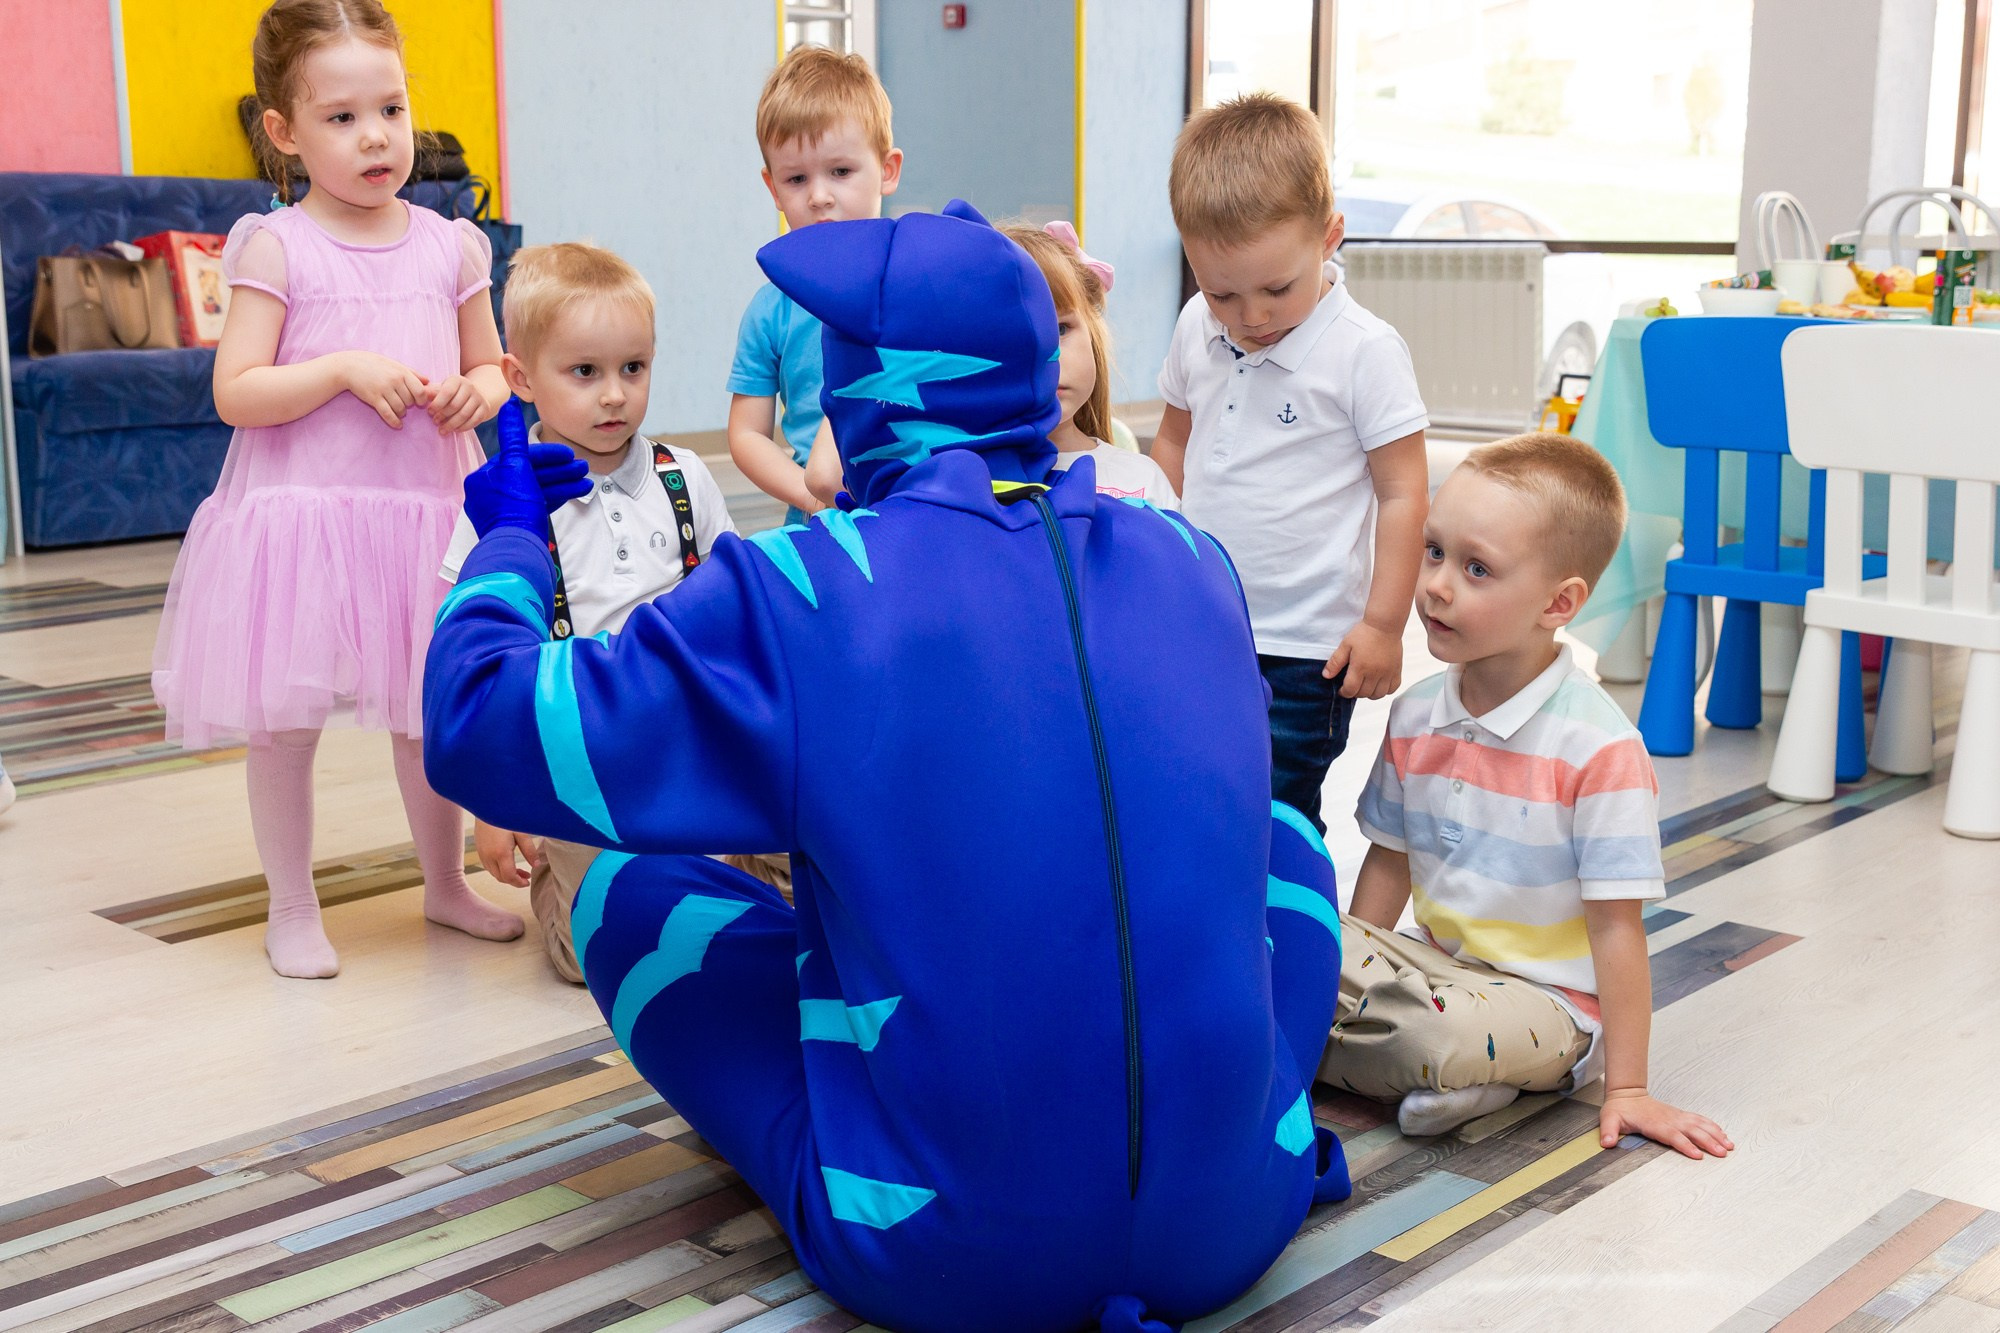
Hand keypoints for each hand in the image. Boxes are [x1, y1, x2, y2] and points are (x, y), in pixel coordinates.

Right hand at [341, 351, 427, 428]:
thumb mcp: (394, 364)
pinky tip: (397, 425)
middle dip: (409, 405)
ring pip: (400, 409)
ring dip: (401, 413)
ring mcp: (384, 390)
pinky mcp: (373, 398)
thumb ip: (411, 372)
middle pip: (410, 401)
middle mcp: (394, 381)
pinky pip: (388, 414)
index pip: (420, 391)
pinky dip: (394, 421)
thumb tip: (428, 381)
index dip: (422, 399)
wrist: (349, 366)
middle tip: (403, 403)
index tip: (418, 402)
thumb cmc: (373, 364)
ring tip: (398, 411)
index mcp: (402, 372)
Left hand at [423, 374, 488, 432]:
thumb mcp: (441, 389)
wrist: (473, 394)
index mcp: (457, 380)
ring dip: (452, 424)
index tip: (429, 412)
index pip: (447, 392)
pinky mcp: (485, 408)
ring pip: (464, 414)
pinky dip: (463, 427)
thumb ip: (431, 392)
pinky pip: (474, 421)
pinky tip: (455, 430)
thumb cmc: (451, 393)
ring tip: (442, 430)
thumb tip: (422, 393)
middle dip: (443, 415)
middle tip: (435, 422)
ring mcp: (479, 397)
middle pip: (455, 405)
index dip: (437, 404)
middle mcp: (470, 386)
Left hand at [463, 400, 577, 537]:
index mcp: (483, 478)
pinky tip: (578, 492)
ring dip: (563, 483)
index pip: (518, 458)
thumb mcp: (516, 465)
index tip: (568, 454)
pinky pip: (539, 505)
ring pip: (537, 490)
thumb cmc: (514, 506)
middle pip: (530, 474)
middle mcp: (491, 494)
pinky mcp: (518, 525)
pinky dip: (557, 498)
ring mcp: (505, 512)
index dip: (546, 453)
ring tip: (586, 480)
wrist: (518, 549)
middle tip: (582, 466)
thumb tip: (508, 404)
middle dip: (559, 470)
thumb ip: (513, 435)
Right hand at [474, 817, 540, 887]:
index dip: (519, 882)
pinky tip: (507, 863)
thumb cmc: (506, 816)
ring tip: (520, 871)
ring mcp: (482, 853)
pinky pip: (488, 866)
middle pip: (501, 877)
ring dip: (506, 876)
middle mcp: (489, 856)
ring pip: (494, 873)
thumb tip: (536, 865)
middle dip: (514, 880)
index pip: (509, 876)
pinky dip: (498, 869)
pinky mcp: (479, 850)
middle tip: (526, 876)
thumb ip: (529, 850)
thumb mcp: (522, 832)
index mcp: (501, 853)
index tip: (528, 882)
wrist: (487, 805)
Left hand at [1325, 622, 1402, 698]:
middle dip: (1355, 692)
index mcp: (1360, 667)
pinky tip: (1379, 683)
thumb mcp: (1345, 645)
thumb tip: (1326, 676)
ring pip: (1379, 694)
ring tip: (1365, 685)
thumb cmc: (1364, 633)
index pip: (1351, 690)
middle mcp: (1375, 673)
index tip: (1342, 689)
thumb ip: (1335, 662)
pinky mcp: (1397, 670)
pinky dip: (1385, 690)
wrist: (1385, 625)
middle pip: (1364, 694)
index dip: (1344, 692)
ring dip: (1370, 693)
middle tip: (1353, 685)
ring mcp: (1388, 673)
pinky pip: (1393, 688)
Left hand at [1599, 1090, 1733, 1158]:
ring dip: (1715, 1135)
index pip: (1673, 1136)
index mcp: (1655, 1124)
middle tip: (1723, 1153)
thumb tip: (1607, 1143)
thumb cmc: (1620, 1109)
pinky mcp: (1680, 1115)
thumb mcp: (1609, 1119)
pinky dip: (1712, 1126)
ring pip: (1700, 1125)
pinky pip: (1699, 1120)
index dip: (1685, 1145)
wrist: (1627, 1094)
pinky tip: (1723, 1134)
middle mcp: (1669, 1119)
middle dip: (1708, 1142)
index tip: (1698, 1155)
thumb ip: (1608, 1131)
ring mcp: (1676, 1117)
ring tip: (1729, 1146)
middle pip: (1692, 1131)